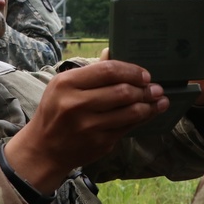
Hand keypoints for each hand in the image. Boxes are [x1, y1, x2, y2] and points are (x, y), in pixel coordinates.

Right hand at [4, 60, 168, 192]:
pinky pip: (127, 127)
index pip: (108, 71)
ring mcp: (89, 126)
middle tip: (156, 88)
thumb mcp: (62, 86)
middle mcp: (77, 104)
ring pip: (131, 112)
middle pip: (123, 91)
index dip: (131, 71)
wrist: (44, 150)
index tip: (145, 74)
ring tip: (159, 99)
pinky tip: (150, 112)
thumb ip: (89, 72)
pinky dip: (142, 118)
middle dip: (145, 89)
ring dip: (150, 105)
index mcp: (67, 84)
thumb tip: (110, 53)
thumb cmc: (55, 112)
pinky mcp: (100, 142)